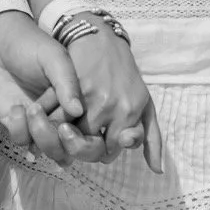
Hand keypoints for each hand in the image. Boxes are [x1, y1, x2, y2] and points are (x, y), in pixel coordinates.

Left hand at [0, 9, 87, 166]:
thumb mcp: (54, 58)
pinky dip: (19, 129)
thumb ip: (67, 82)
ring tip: (31, 109)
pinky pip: (22, 140)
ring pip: (47, 148)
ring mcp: (38, 121)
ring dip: (40, 135)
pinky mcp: (16, 124)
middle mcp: (60, 114)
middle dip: (59, 138)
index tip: (71, 120)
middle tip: (49, 118)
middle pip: (69, 147)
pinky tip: (16, 108)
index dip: (82, 132)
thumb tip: (78, 111)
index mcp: (76, 99)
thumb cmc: (30, 45)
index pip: (87, 128)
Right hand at [63, 28, 163, 170]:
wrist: (100, 39)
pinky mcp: (68, 89)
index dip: (101, 150)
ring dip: (65, 135)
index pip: (109, 152)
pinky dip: (52, 122)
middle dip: (82, 145)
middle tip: (79, 136)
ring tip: (65, 127)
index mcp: (131, 112)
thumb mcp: (144, 103)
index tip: (97, 141)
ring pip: (71, 137)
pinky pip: (57, 119)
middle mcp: (112, 106)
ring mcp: (89, 98)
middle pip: (88, 147)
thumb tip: (157, 171)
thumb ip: (151, 137)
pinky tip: (52, 118)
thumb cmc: (126, 75)